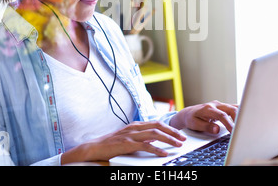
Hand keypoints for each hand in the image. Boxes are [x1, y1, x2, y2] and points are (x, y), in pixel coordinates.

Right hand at [61, 121, 186, 163]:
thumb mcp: (129, 138)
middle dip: (173, 132)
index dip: (169, 128)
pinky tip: (164, 153)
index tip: (179, 134)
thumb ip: (141, 138)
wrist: (94, 147)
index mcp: (136, 125)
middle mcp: (135, 127)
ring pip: (154, 134)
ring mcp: (131, 135)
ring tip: (177, 144)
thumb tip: (154, 142)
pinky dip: (156, 149)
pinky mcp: (127, 144)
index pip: (157, 123)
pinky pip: (145, 146)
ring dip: (168, 139)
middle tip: (183, 138)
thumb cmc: (111, 144)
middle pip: (158, 126)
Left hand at [169, 100, 237, 133]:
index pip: (222, 115)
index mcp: (208, 108)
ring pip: (234, 107)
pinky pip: (234, 108)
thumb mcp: (195, 124)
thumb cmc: (191, 119)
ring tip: (244, 127)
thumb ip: (206, 127)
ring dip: (240, 116)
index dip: (229, 124)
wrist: (189, 113)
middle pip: (231, 109)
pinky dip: (240, 114)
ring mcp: (220, 105)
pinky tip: (243, 121)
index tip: (234, 132)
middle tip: (241, 131)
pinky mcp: (223, 107)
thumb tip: (217, 130)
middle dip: (238, 119)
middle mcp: (216, 104)